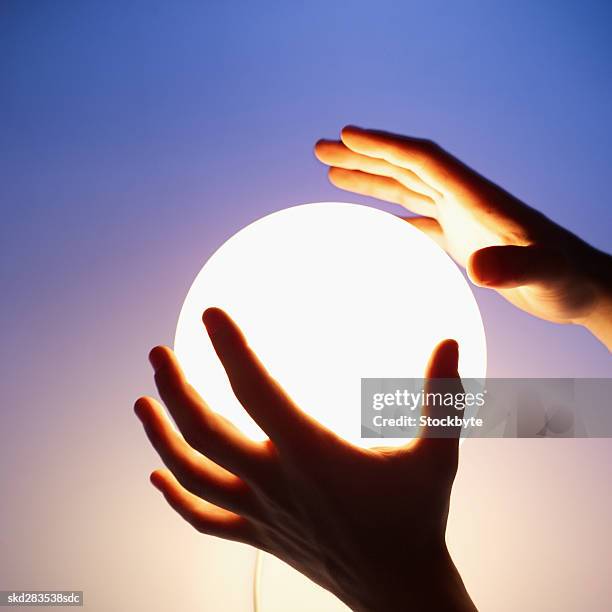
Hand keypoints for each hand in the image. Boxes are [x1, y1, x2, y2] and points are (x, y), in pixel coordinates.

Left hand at [135, 308, 475, 611]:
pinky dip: (177, 496)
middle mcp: (273, 481)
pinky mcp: (257, 535)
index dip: (230, 349)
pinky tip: (158, 479)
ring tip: (142, 404)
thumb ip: (441, 396)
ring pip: (192, 473)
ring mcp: (259, 512)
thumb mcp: (438, 454)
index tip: (209, 314)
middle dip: (173, 389)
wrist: (398, 589)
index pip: (256, 391)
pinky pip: (204, 517)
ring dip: (161, 437)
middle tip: (156, 353)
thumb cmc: (418, 518)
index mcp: (310, 454)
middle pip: (203, 432)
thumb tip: (450, 339)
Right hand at [315, 126, 611, 348]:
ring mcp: (462, 218)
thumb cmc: (567, 278)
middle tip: (322, 148)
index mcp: (475, 197)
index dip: (383, 145)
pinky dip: (392, 213)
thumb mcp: (545, 273)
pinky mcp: (463, 239)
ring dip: (370, 178)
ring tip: (333, 173)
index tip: (344, 136)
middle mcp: (464, 201)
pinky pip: (418, 219)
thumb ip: (515, 267)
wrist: (582, 286)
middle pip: (406, 166)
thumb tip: (479, 268)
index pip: (423, 160)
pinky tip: (375, 218)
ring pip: (407, 189)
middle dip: (363, 154)